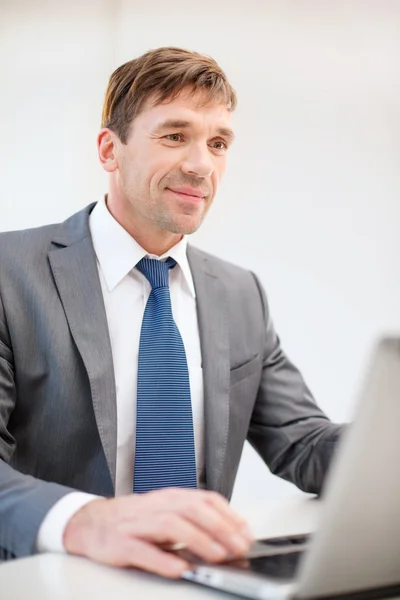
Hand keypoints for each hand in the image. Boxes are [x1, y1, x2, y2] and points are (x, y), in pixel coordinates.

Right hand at [63, 488, 252, 577]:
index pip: (205, 499)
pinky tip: (179, 569)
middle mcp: (156, 506)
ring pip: (172, 525)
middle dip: (220, 528)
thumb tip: (228, 536)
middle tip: (238, 547)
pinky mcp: (121, 543)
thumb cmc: (134, 521)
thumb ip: (192, 521)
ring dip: (198, 540)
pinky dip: (163, 560)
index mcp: (170, 497)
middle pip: (192, 509)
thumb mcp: (165, 514)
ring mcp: (138, 523)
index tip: (246, 533)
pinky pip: (143, 550)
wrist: (91, 523)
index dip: (229, 515)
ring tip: (216, 556)